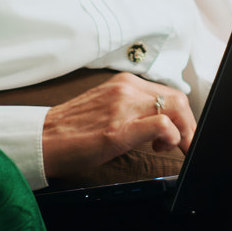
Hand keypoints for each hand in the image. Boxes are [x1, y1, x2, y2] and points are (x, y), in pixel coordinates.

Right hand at [40, 73, 195, 178]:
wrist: (43, 140)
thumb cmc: (72, 129)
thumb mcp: (107, 107)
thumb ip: (131, 107)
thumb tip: (160, 121)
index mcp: (123, 83)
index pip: (169, 92)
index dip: (183, 115)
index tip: (183, 133)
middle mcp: (125, 89)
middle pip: (178, 99)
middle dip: (189, 125)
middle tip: (184, 144)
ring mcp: (122, 108)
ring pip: (175, 108)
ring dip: (183, 132)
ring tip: (167, 148)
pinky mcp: (118, 130)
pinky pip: (161, 125)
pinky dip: (172, 137)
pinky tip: (160, 148)